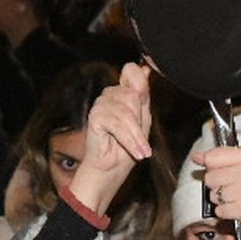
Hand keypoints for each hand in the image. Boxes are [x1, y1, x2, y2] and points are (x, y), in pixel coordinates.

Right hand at [65, 63, 152, 215]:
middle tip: (141, 139)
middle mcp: (110, 94)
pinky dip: (129, 139)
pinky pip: (117, 123)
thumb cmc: (127, 147)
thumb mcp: (143, 120)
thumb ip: (144, 97)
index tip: (146, 94)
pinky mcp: (94, 117)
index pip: (131, 70)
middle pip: (133, 94)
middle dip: (141, 120)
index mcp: (123, 92)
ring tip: (140, 150)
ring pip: (127, 110)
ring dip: (137, 135)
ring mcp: (101, 104)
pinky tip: (135, 151)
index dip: (140, 77)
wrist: (111, 170)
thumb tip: (146, 69)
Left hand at [190, 143, 240, 239]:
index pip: (213, 156)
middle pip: (210, 177)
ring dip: (222, 201)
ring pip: (213, 195)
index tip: (220, 173)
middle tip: (234, 190)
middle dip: (217, 187)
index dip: (211, 168)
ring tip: (239, 200)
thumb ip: (222, 160)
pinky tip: (238, 210)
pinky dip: (225, 213)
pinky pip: (219, 210)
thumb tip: (197, 157)